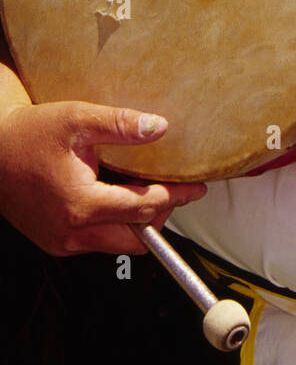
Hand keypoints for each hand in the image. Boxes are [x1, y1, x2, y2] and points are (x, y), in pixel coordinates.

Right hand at [0, 102, 205, 256]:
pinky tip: (117, 197)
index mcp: (81, 203)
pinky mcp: (54, 242)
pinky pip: (96, 242)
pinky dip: (113, 224)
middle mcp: (71, 231)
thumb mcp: (77, 119)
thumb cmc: (30, 134)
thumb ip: (120, 124)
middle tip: (174, 191)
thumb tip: (159, 127)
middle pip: (136, 238)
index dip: (175, 197)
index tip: (196, 188)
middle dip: (159, 216)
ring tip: (146, 192)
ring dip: (136, 223)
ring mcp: (61, 241)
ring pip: (117, 244)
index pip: (144, 208)